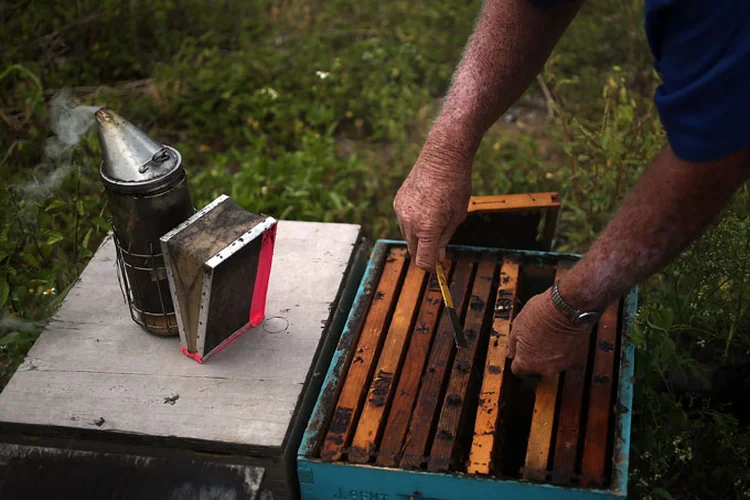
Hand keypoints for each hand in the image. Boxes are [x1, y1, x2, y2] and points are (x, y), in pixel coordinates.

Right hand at [393, 146, 471, 269]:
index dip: (431, 266)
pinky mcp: (397, 202)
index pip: (424, 260)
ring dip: (418, 236)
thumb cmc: (455, 185)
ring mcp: (401, 212)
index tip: (437, 264)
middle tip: (439, 244)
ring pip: (407, 236)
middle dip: (425, 251)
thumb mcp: (457, 215)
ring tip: (434, 219)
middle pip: (413, 250)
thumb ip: (446, 238)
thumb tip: (439, 254)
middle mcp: (410, 222)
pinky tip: (425, 208)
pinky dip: (412, 222)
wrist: (442, 157)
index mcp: (427, 228)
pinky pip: (403, 221)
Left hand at [507, 288, 592, 376]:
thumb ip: (512, 344)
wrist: (569, 307)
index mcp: (527, 362)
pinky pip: (569, 360)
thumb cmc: (542, 313)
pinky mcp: (578, 359)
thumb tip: (510, 353)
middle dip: (535, 356)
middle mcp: (545, 369)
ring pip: (553, 364)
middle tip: (536, 339)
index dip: (518, 358)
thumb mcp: (517, 325)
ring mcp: (563, 365)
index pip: (518, 369)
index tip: (520, 350)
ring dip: (551, 354)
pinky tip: (564, 339)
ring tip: (551, 336)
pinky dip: (567, 352)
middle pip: (536, 368)